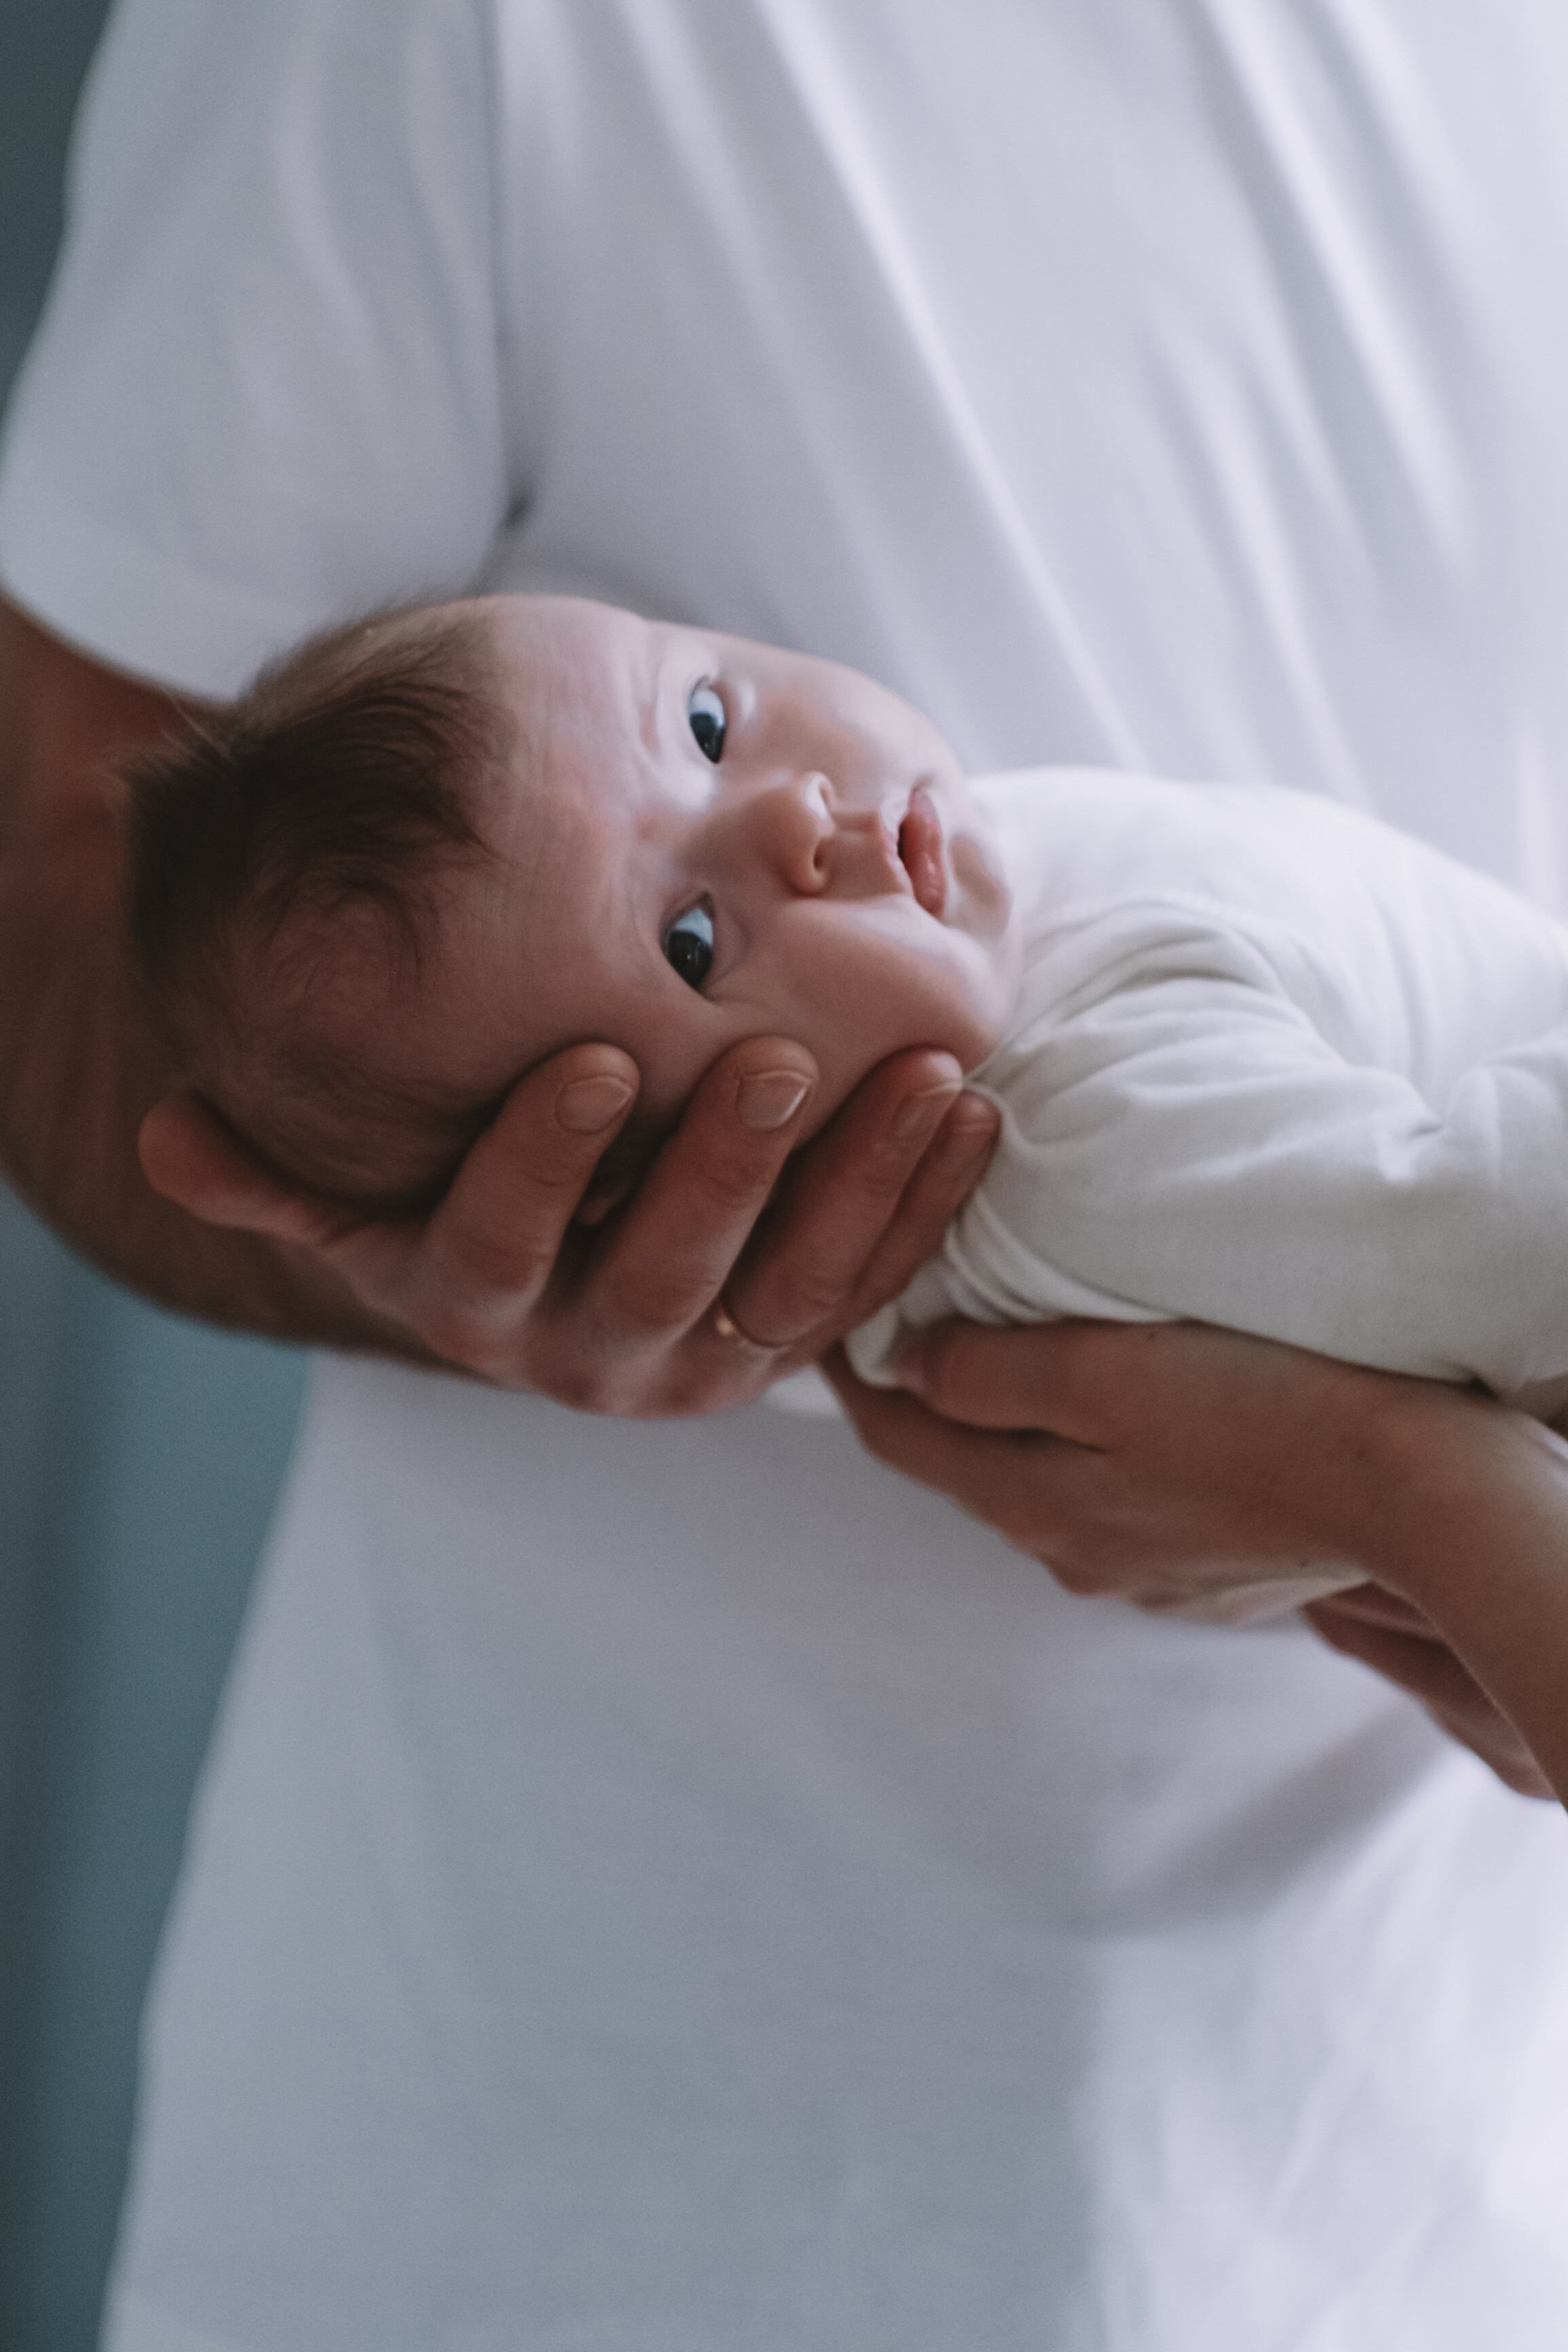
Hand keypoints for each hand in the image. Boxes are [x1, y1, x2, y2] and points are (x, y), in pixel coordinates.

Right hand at [139, 1037, 997, 1414]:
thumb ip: (282, 1176)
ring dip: (863, 1185)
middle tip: (777, 1058)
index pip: (501, 1240)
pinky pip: (873, 1290)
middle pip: (665, 1271)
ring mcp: (705, 1361)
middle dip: (726, 1168)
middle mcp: (591, 1353)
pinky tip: (972, 1115)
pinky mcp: (794, 1352)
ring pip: (794, 1289)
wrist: (550, 1272)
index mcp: (475, 1307)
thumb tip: (171, 1133)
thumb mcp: (362, 1199)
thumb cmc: (447, 1201)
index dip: (545, 1161)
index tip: (598, 1059)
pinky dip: (927, 1208)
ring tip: (924, 1079)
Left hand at [826, 1318, 1556, 1797]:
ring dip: (1026, 1427)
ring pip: (1053, 1484)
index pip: (903, 1442)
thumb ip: (987, 1371)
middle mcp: (1075, 1557)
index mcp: (1032, 1506)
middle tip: (915, 1321)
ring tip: (1023, 1355)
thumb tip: (902, 1368)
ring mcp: (1150, 1574)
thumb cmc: (1258, 1406)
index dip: (854, 1380)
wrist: (1417, 1490)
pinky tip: (1131, 1414)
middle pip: (974, 1466)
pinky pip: (1127, 1503)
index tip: (826, 1324)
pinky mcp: (1216, 1571)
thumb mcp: (1101, 1369)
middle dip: (938, 1400)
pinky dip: (1102, 1453)